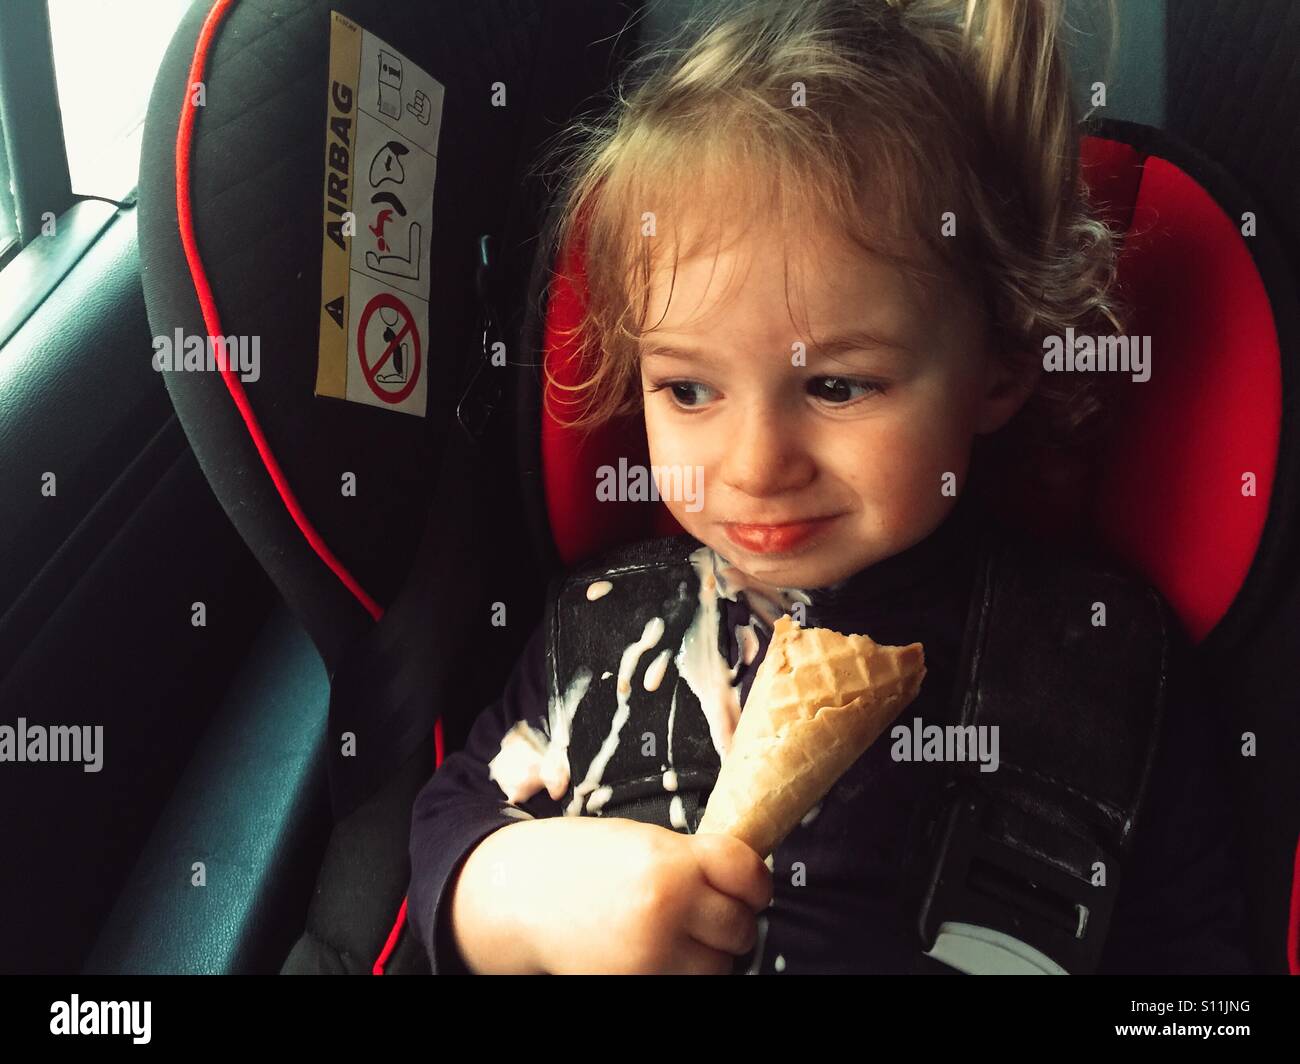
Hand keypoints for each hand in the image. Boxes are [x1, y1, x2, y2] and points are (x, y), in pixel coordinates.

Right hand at [452, 816, 771, 973]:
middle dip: (733, 920)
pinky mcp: (635, 985)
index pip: (748, 873)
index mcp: (670, 861)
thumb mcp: (641, 840)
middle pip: (740, 927)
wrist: (517, 895)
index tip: (751, 886)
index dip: (756, 882)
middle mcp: (667, 909)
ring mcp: (652, 956)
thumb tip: (742, 882)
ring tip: (683, 935)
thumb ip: (691, 860)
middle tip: (712, 911)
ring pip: (719, 967)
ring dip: (711, 954)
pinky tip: (661, 953)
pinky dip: (682, 972)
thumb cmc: (577, 860)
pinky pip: (684, 984)